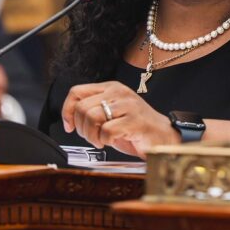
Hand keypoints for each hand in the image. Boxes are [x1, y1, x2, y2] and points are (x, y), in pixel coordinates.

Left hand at [61, 81, 180, 157]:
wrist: (163, 138)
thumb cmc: (136, 129)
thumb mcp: (111, 114)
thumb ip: (93, 110)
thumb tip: (70, 118)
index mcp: (111, 88)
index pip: (77, 92)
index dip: (67, 111)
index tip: (69, 126)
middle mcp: (118, 93)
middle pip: (82, 107)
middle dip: (81, 128)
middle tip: (92, 137)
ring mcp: (127, 105)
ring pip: (91, 117)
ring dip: (92, 135)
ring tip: (101, 140)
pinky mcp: (134, 120)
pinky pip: (106, 131)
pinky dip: (104, 141)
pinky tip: (112, 141)